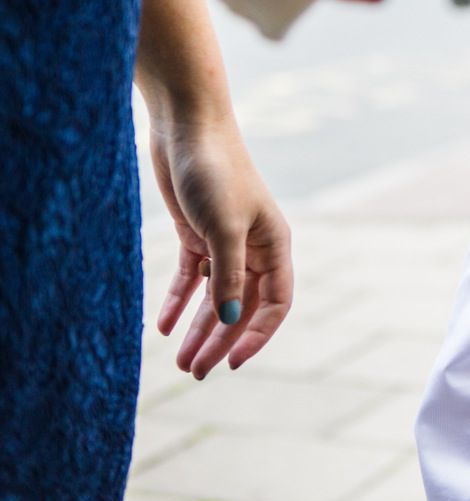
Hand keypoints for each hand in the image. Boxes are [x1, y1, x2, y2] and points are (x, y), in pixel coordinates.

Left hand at [148, 111, 292, 378]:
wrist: (186, 127)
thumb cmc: (214, 171)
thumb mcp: (224, 227)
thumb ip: (229, 276)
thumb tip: (231, 319)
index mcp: (274, 244)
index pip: (276, 302)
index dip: (257, 335)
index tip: (231, 362)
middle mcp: (253, 247)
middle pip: (241, 305)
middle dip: (220, 340)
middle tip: (194, 372)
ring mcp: (224, 241)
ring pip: (215, 297)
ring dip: (198, 328)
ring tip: (179, 361)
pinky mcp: (196, 233)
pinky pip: (192, 278)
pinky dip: (179, 302)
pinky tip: (163, 326)